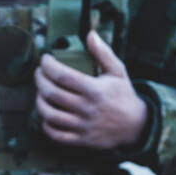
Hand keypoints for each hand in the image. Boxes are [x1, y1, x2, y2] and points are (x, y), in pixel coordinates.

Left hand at [34, 30, 149, 148]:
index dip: (48, 66)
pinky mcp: (81, 140)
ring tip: (40, 93)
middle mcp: (87, 109)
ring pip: (50, 115)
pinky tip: (47, 114)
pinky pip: (56, 134)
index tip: (45, 60)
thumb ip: (103, 53)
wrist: (136, 125)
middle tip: (39, 73)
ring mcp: (83, 126)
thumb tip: (90, 34)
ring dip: (39, 102)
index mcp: (95, 90)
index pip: (63, 76)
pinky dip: (46, 124)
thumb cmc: (123, 95)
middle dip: (39, 80)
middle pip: (52, 94)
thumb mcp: (118, 71)